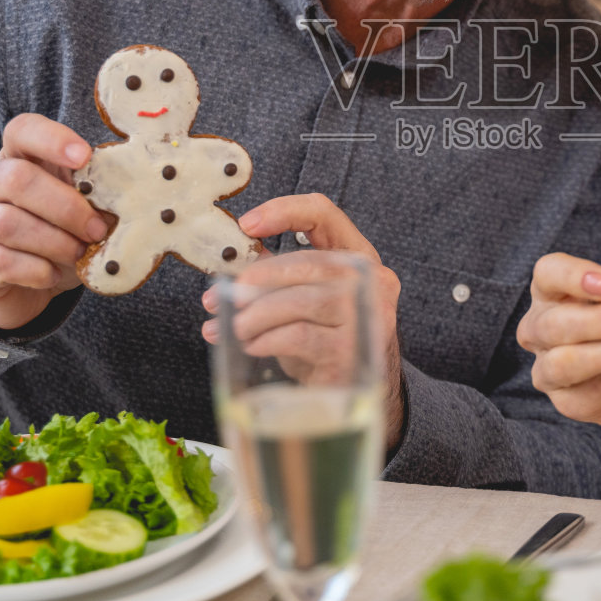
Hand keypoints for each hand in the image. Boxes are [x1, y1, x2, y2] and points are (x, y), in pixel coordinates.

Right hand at [0, 114, 103, 330]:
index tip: (85, 158)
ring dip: (54, 241)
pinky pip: (1, 261)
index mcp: (15, 159)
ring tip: (78, 253)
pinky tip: (52, 274)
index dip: (53, 139)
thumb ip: (95, 194)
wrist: (24, 288)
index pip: (22, 130)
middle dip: (66, 206)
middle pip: (16, 178)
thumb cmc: (56, 236)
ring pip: (6, 222)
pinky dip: (36, 270)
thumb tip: (132, 193)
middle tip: (97, 229)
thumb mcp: (78, 208)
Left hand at [201, 194, 403, 449]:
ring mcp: (367, 317)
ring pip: (305, 301)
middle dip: (262, 276)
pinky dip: (269, 339)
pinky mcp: (352, 350)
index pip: (325, 214)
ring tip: (236, 327)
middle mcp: (372, 280)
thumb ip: (276, 276)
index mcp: (358, 255)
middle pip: (312, 262)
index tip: (246, 225)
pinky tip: (252, 345)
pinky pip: (302, 337)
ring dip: (260, 313)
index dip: (285, 211)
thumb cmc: (322, 336)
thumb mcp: (302, 298)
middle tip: (229, 294)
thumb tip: (228, 270)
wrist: (351, 389)